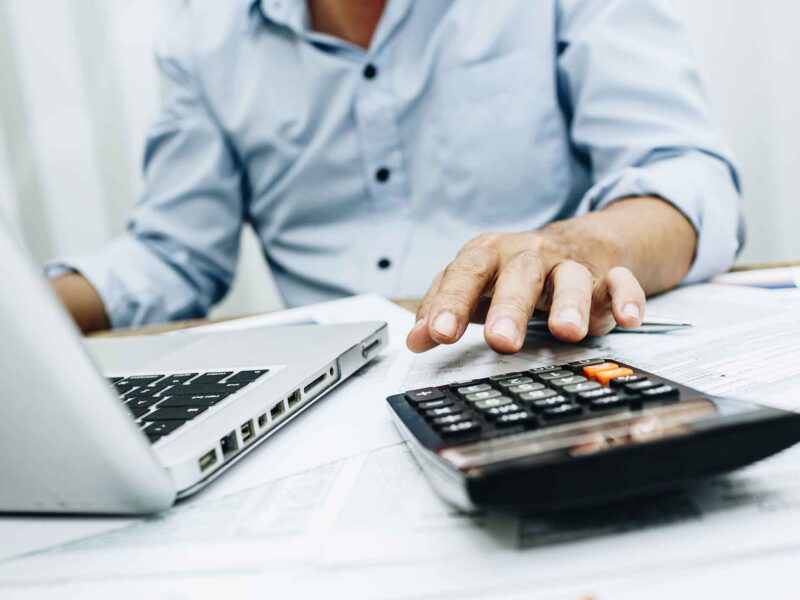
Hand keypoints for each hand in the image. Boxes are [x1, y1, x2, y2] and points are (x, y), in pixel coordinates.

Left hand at [405, 229, 644, 353]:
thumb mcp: (472, 287)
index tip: (440, 334)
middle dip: (510, 308)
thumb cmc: (508, 273)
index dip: (452, 303)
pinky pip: (620, 282)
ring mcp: (569, 265)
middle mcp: (529, 256)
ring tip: (566, 332)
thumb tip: (415, 339)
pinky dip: (627, 297)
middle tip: (500, 341)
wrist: (567, 246)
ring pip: (572, 277)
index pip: (467, 274)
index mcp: (490, 255)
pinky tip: (628, 318)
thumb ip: (443, 309)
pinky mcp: (604, 278)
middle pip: (520, 275)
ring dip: (570, 303)